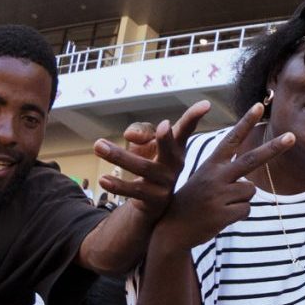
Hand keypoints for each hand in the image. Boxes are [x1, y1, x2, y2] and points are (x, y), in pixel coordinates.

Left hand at [92, 100, 210, 220]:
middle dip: (166, 138)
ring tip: (98, 145)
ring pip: (143, 168)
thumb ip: (141, 131)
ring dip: (120, 156)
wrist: (151, 200)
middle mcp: (175, 163)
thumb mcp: (147, 142)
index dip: (195, 116)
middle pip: (170, 149)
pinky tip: (103, 179)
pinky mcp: (154, 199)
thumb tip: (131, 136)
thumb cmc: (151, 161)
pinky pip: (134, 190)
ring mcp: (166, 182)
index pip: (186, 129)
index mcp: (176, 146)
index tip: (206, 104)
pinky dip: (118, 185)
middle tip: (163, 125)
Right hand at [161, 104, 295, 248]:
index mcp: (210, 165)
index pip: (232, 139)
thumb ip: (226, 176)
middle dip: (274, 148)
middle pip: (251, 160)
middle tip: (293, 137)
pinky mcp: (224, 213)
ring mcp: (220, 195)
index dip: (245, 122)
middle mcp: (215, 176)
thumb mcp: (204, 181)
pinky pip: (246, 210)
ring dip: (241, 200)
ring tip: (221, 205)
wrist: (173, 229)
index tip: (260, 106)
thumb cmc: (192, 202)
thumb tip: (252, 187)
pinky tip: (221, 217)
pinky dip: (238, 214)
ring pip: (250, 191)